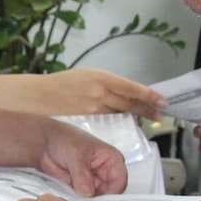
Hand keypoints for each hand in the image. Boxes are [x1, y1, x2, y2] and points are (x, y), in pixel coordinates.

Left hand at [36, 121, 127, 195]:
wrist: (44, 142)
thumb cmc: (64, 139)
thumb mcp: (76, 155)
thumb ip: (82, 176)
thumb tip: (88, 193)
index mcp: (112, 160)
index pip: (119, 182)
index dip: (111, 193)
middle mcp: (105, 173)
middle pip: (109, 194)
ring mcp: (92, 182)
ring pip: (96, 200)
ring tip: (75, 200)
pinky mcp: (80, 189)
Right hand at [43, 68, 167, 117]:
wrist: (38, 95)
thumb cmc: (60, 84)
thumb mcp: (85, 76)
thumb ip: (104, 84)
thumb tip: (122, 92)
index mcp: (100, 77)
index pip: (131, 88)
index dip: (149, 95)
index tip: (162, 100)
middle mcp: (99, 92)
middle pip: (129, 103)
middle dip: (146, 109)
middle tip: (159, 113)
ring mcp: (93, 108)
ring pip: (120, 113)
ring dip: (134, 116)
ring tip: (145, 119)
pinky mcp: (87, 120)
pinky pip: (108, 122)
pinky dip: (118, 122)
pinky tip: (124, 124)